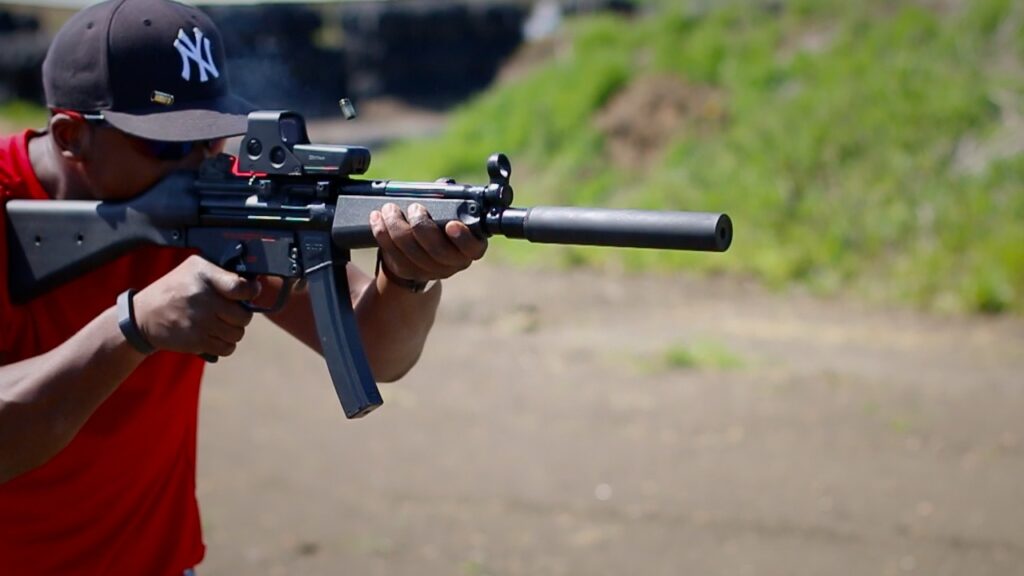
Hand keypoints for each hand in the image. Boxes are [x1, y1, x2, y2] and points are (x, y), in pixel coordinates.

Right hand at [132, 255, 258, 356]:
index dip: (251, 292)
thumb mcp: (194, 269)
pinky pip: (226, 348)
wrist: (144, 316)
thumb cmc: (176, 289)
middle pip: (244, 316)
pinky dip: (225, 344)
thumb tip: (254, 284)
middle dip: (240, 316)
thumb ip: (222, 274)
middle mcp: (203, 298)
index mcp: (204, 275)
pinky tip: (216, 336)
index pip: (241, 287)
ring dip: (233, 331)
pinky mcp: (196, 341)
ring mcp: (200, 322)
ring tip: (221, 324)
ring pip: (237, 334)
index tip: (250, 293)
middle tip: (230, 312)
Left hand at [370, 202, 486, 284]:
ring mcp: (430, 271)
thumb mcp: (447, 211)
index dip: (463, 238)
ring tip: (389, 209)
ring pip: (412, 252)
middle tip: (414, 208)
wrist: (418, 250)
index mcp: (468, 247)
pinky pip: (393, 255)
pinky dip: (382, 234)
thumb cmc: (437, 225)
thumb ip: (448, 200)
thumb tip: (443, 185)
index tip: (451, 224)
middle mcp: (452, 263)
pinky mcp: (407, 272)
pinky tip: (376, 219)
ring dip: (397, 226)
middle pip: (438, 250)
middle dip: (422, 226)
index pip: (473, 248)